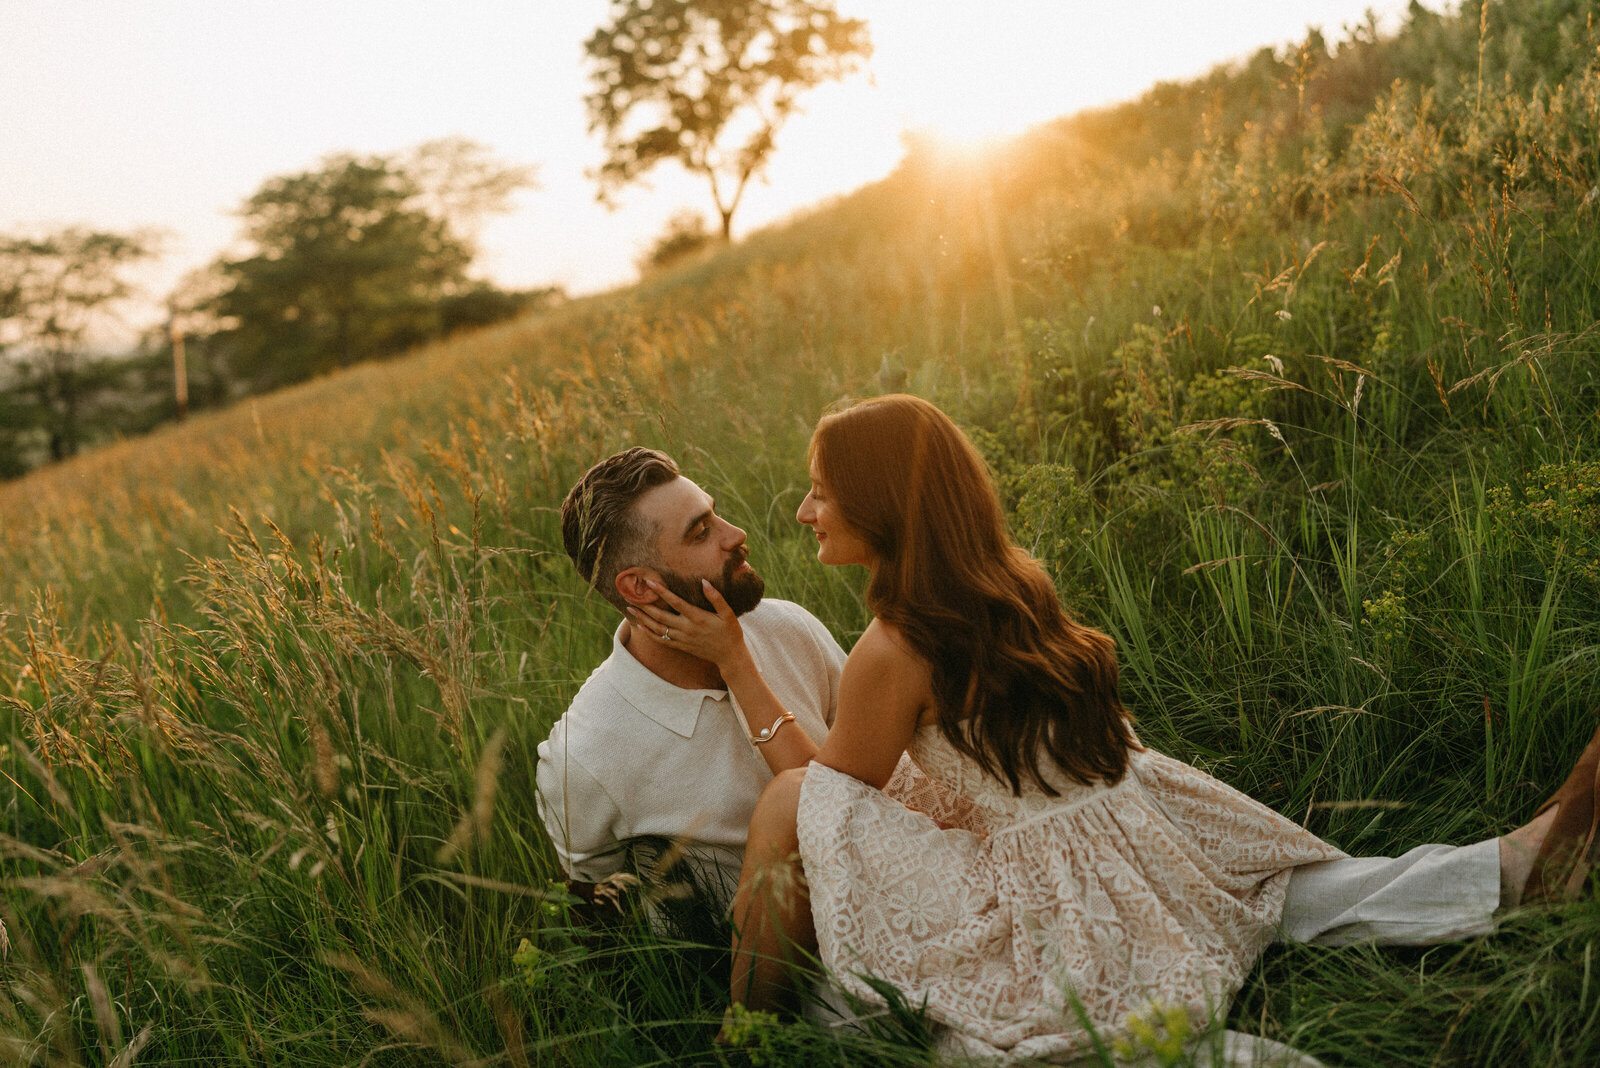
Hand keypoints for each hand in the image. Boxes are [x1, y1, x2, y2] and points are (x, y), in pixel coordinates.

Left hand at [628, 579, 748, 669]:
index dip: (661, 591)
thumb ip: (716, 597)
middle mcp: (687, 628)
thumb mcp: (728, 613)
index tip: (649, 582)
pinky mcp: (681, 646)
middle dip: (645, 606)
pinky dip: (649, 634)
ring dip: (643, 618)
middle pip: (661, 616)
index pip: (675, 602)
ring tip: (631, 609)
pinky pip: (662, 641)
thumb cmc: (730, 632)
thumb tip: (704, 582)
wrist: (729, 655)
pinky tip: (641, 627)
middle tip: (630, 596)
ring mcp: (682, 639)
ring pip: (658, 628)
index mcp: (697, 617)